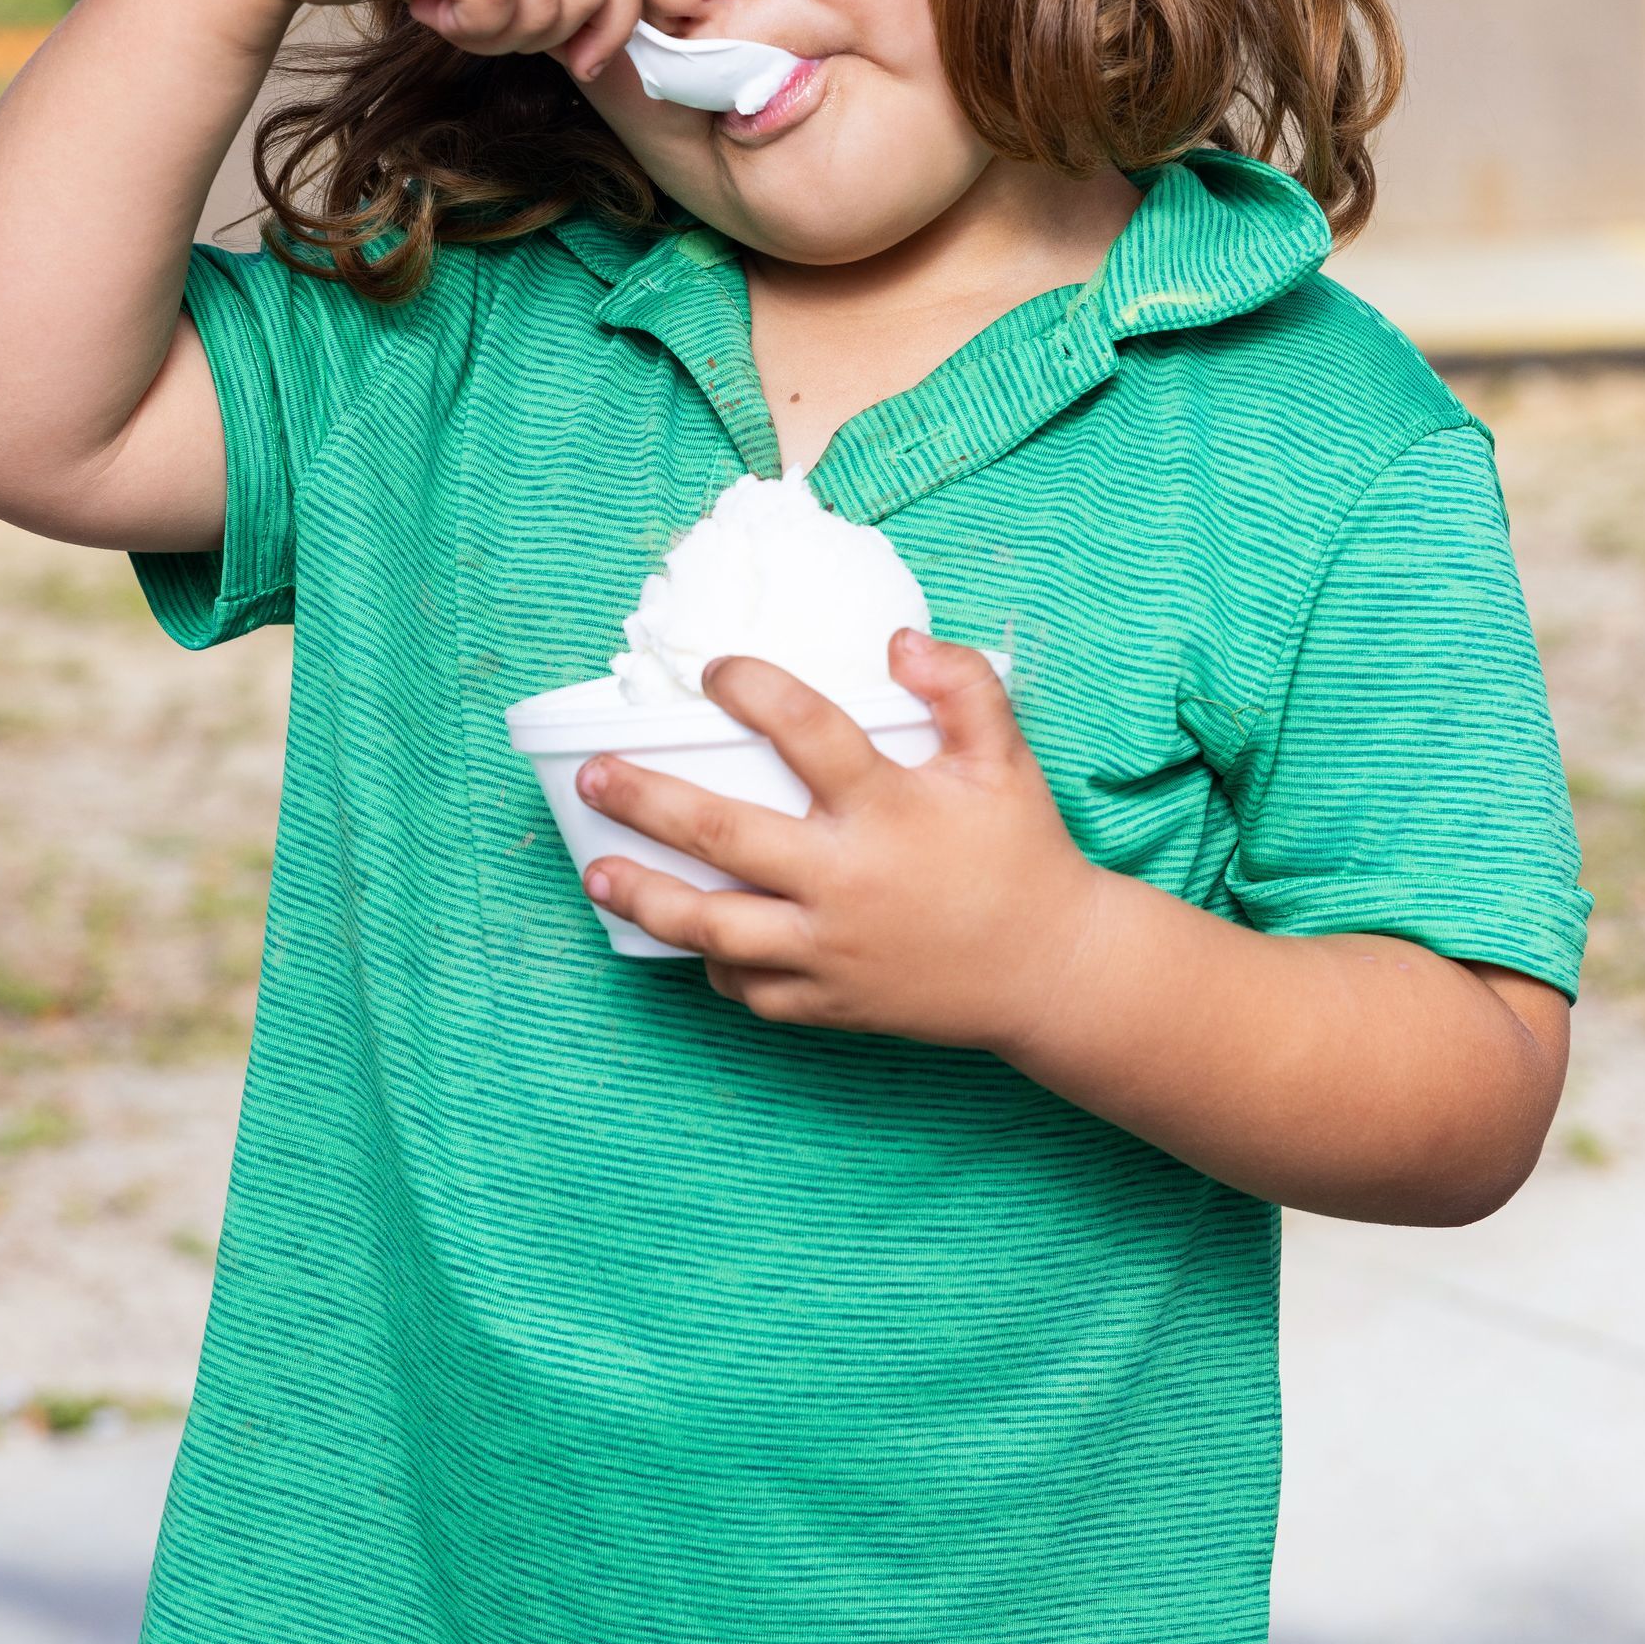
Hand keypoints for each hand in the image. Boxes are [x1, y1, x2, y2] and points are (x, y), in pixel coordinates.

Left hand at [575, 631, 1104, 1049]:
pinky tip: (689, 938)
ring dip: (645, 897)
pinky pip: (749, 988)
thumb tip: (896, 640)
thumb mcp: (1005, 759)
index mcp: (888, 808)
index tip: (714, 672)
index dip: (752, 689)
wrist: (1051, 971)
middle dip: (645, 801)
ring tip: (596, 871)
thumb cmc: (1021, 855)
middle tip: (593, 776)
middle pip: (722, 836)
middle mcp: (846, 880)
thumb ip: (962, 687)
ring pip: (712, 927)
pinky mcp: (829, 1003)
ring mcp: (830, 950)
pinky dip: (713, 964)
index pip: (805, 730)